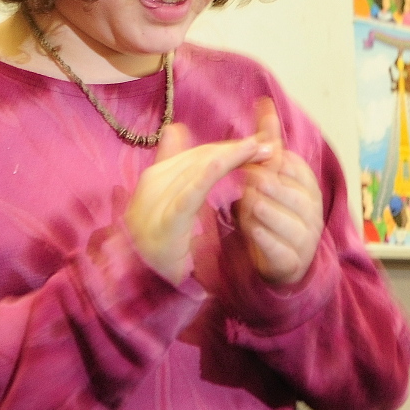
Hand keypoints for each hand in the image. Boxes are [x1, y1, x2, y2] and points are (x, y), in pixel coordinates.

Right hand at [125, 124, 271, 285]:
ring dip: (233, 157)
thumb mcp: (168, 203)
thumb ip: (174, 167)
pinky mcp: (166, 222)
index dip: (228, 147)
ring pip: (199, 169)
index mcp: (154, 176)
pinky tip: (220, 164)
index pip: (197, 154)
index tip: (257, 144)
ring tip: (261, 152)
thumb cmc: (160, 243)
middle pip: (201, 158)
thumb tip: (176, 129)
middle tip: (268, 146)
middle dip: (236, 150)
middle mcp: (152, 183)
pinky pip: (187, 195)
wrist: (142, 281)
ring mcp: (156, 202)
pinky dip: (205, 176)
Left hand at [235, 98, 322, 284]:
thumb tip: (264, 101)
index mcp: (306, 184)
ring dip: (263, 210)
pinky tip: (250, 230)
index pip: (292, 166)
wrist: (282, 259)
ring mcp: (305, 236)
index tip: (248, 159)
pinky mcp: (293, 260)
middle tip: (243, 179)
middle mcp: (311, 209)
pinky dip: (264, 238)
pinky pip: (280, 247)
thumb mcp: (271, 174)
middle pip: (288, 191)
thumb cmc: (272, 209)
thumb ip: (268, 141)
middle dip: (265, 185)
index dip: (269, 161)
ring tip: (245, 204)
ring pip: (285, 219)